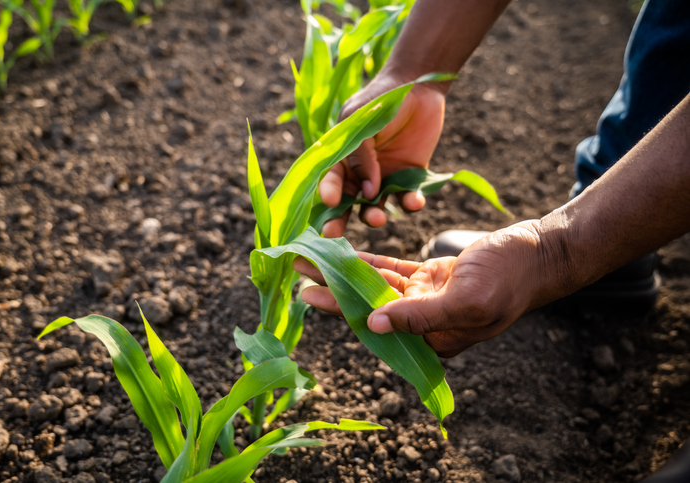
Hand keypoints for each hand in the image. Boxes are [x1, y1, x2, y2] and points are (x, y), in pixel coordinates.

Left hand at [294, 221, 555, 357]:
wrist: (539, 252)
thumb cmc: (510, 279)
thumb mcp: (467, 300)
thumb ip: (420, 317)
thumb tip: (374, 326)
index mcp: (433, 337)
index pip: (377, 325)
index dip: (340, 310)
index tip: (307, 295)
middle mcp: (424, 321)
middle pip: (369, 306)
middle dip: (333, 290)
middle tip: (297, 272)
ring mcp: (427, 298)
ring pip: (378, 286)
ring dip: (346, 273)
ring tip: (312, 259)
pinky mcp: (432, 277)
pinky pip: (394, 271)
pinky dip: (372, 263)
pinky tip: (346, 254)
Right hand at [319, 73, 446, 237]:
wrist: (418, 87)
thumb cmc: (382, 99)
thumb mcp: (362, 121)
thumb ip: (361, 154)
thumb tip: (366, 191)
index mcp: (343, 158)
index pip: (330, 180)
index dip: (328, 192)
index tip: (330, 202)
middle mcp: (361, 174)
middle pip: (347, 203)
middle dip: (339, 219)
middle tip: (333, 234)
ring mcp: (385, 178)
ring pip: (375, 206)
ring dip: (374, 216)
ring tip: (378, 218)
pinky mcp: (410, 179)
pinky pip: (407, 199)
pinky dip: (410, 204)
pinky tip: (414, 202)